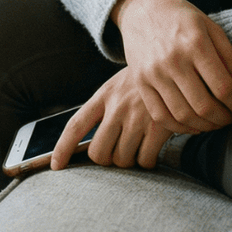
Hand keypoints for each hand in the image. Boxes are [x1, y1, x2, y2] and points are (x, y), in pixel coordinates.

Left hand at [49, 70, 171, 170]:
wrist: (174, 65)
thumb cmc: (141, 83)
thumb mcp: (117, 85)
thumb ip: (102, 110)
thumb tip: (86, 146)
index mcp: (104, 94)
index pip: (76, 125)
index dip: (63, 148)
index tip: (56, 166)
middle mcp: (118, 106)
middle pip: (99, 153)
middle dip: (106, 158)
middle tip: (117, 149)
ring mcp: (137, 117)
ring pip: (122, 160)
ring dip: (128, 159)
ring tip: (137, 142)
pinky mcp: (158, 127)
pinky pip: (144, 161)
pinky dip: (147, 160)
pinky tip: (152, 145)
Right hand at [114, 0, 231, 133]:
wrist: (142, 7)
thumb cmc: (181, 16)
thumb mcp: (210, 26)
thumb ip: (229, 56)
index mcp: (195, 43)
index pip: (223, 87)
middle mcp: (173, 59)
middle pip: (204, 106)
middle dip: (224, 118)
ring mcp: (154, 73)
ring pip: (183, 116)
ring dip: (205, 126)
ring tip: (215, 122)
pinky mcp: (140, 82)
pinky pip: (160, 116)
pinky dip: (180, 128)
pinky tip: (193, 124)